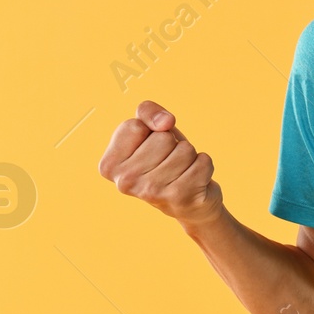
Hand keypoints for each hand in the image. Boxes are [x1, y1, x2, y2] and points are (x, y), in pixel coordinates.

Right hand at [98, 101, 223, 228]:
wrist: (187, 202)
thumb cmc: (163, 159)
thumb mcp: (148, 130)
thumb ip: (147, 111)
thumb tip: (166, 122)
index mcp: (109, 165)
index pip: (136, 126)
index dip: (149, 129)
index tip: (148, 146)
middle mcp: (125, 182)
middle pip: (163, 138)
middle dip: (172, 143)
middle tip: (167, 161)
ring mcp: (152, 192)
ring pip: (185, 149)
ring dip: (188, 155)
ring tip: (180, 170)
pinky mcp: (180, 197)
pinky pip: (203, 161)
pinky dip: (204, 165)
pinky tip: (194, 179)